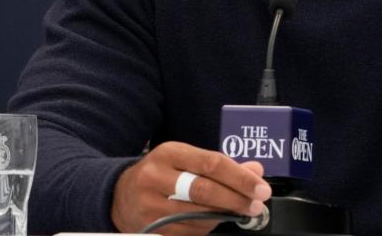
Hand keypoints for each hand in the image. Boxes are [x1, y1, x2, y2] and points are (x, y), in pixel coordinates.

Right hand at [111, 141, 271, 235]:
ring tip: (239, 211)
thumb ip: (221, 164)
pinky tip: (216, 219)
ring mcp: (151, 205)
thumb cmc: (161, 173)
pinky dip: (207, 227)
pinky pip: (189, 232)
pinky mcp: (151, 228)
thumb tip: (256, 170)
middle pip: (204, 191)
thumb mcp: (186, 159)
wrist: (120, 195)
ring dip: (224, 216)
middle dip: (236, 199)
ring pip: (198, 215)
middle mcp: (156, 177)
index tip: (261, 187)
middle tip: (256, 204)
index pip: (211, 163)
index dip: (240, 177)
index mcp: (169, 153)